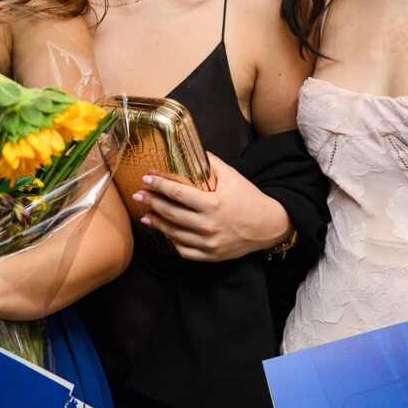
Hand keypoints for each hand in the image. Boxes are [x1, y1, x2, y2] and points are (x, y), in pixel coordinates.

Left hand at [129, 154, 292, 262]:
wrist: (269, 226)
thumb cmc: (250, 199)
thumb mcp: (233, 177)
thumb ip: (211, 164)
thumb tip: (192, 151)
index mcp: (213, 204)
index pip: (177, 194)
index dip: (159, 185)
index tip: (147, 179)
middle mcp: (209, 225)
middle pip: (171, 213)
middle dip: (151, 202)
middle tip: (139, 195)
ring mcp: (209, 243)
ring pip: (174, 234)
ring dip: (157, 223)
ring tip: (146, 214)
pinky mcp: (212, 256)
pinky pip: (185, 251)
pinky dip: (173, 242)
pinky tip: (167, 232)